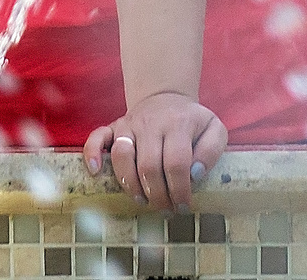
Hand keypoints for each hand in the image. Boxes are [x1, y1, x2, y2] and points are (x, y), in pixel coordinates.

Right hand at [83, 91, 226, 206]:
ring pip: (122, 156)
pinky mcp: (114, 126)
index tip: (183, 206)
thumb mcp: (214, 129)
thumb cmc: (191, 121)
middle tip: (165, 209)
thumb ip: (212, 150)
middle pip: (149, 166)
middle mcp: (151, 123)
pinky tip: (95, 173)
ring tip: (142, 200)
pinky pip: (96, 137)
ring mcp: (129, 124)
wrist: (166, 97)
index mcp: (178, 124)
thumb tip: (195, 174)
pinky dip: (92, 154)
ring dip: (130, 184)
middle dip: (157, 195)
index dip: (179, 190)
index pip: (177, 162)